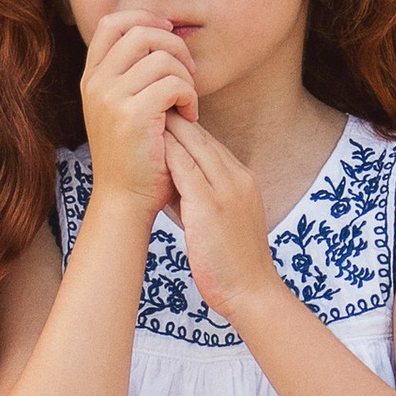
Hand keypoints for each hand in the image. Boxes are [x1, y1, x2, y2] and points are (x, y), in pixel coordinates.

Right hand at [80, 6, 196, 209]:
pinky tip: (190, 115)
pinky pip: (173, 83)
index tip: (168, 36)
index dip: (145, 19)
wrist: (124, 200)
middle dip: (174, 45)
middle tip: (189, 73)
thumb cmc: (132, 155)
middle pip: (140, 32)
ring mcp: (111, 98)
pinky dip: (190, 96)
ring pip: (162, 57)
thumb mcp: (120, 108)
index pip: (112, 23)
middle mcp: (96, 83)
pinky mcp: (133, 115)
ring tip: (189, 101)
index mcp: (92, 78)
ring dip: (186, 76)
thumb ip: (131, 73)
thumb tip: (164, 34)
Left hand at [163, 113, 278, 321]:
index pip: (210, 143)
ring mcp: (227, 190)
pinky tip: (148, 143)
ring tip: (143, 112)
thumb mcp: (220, 221)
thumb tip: (172, 184)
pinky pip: (186, 169)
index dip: (184, 128)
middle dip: (175, 119)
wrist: (252, 292)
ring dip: (168, 128)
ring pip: (195, 146)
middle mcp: (237, 178)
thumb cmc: (232, 263)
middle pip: (202, 137)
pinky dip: (167, 152)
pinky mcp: (211, 206)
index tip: (158, 117)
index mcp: (241, 180)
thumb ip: (199, 198)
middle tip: (146, 103)